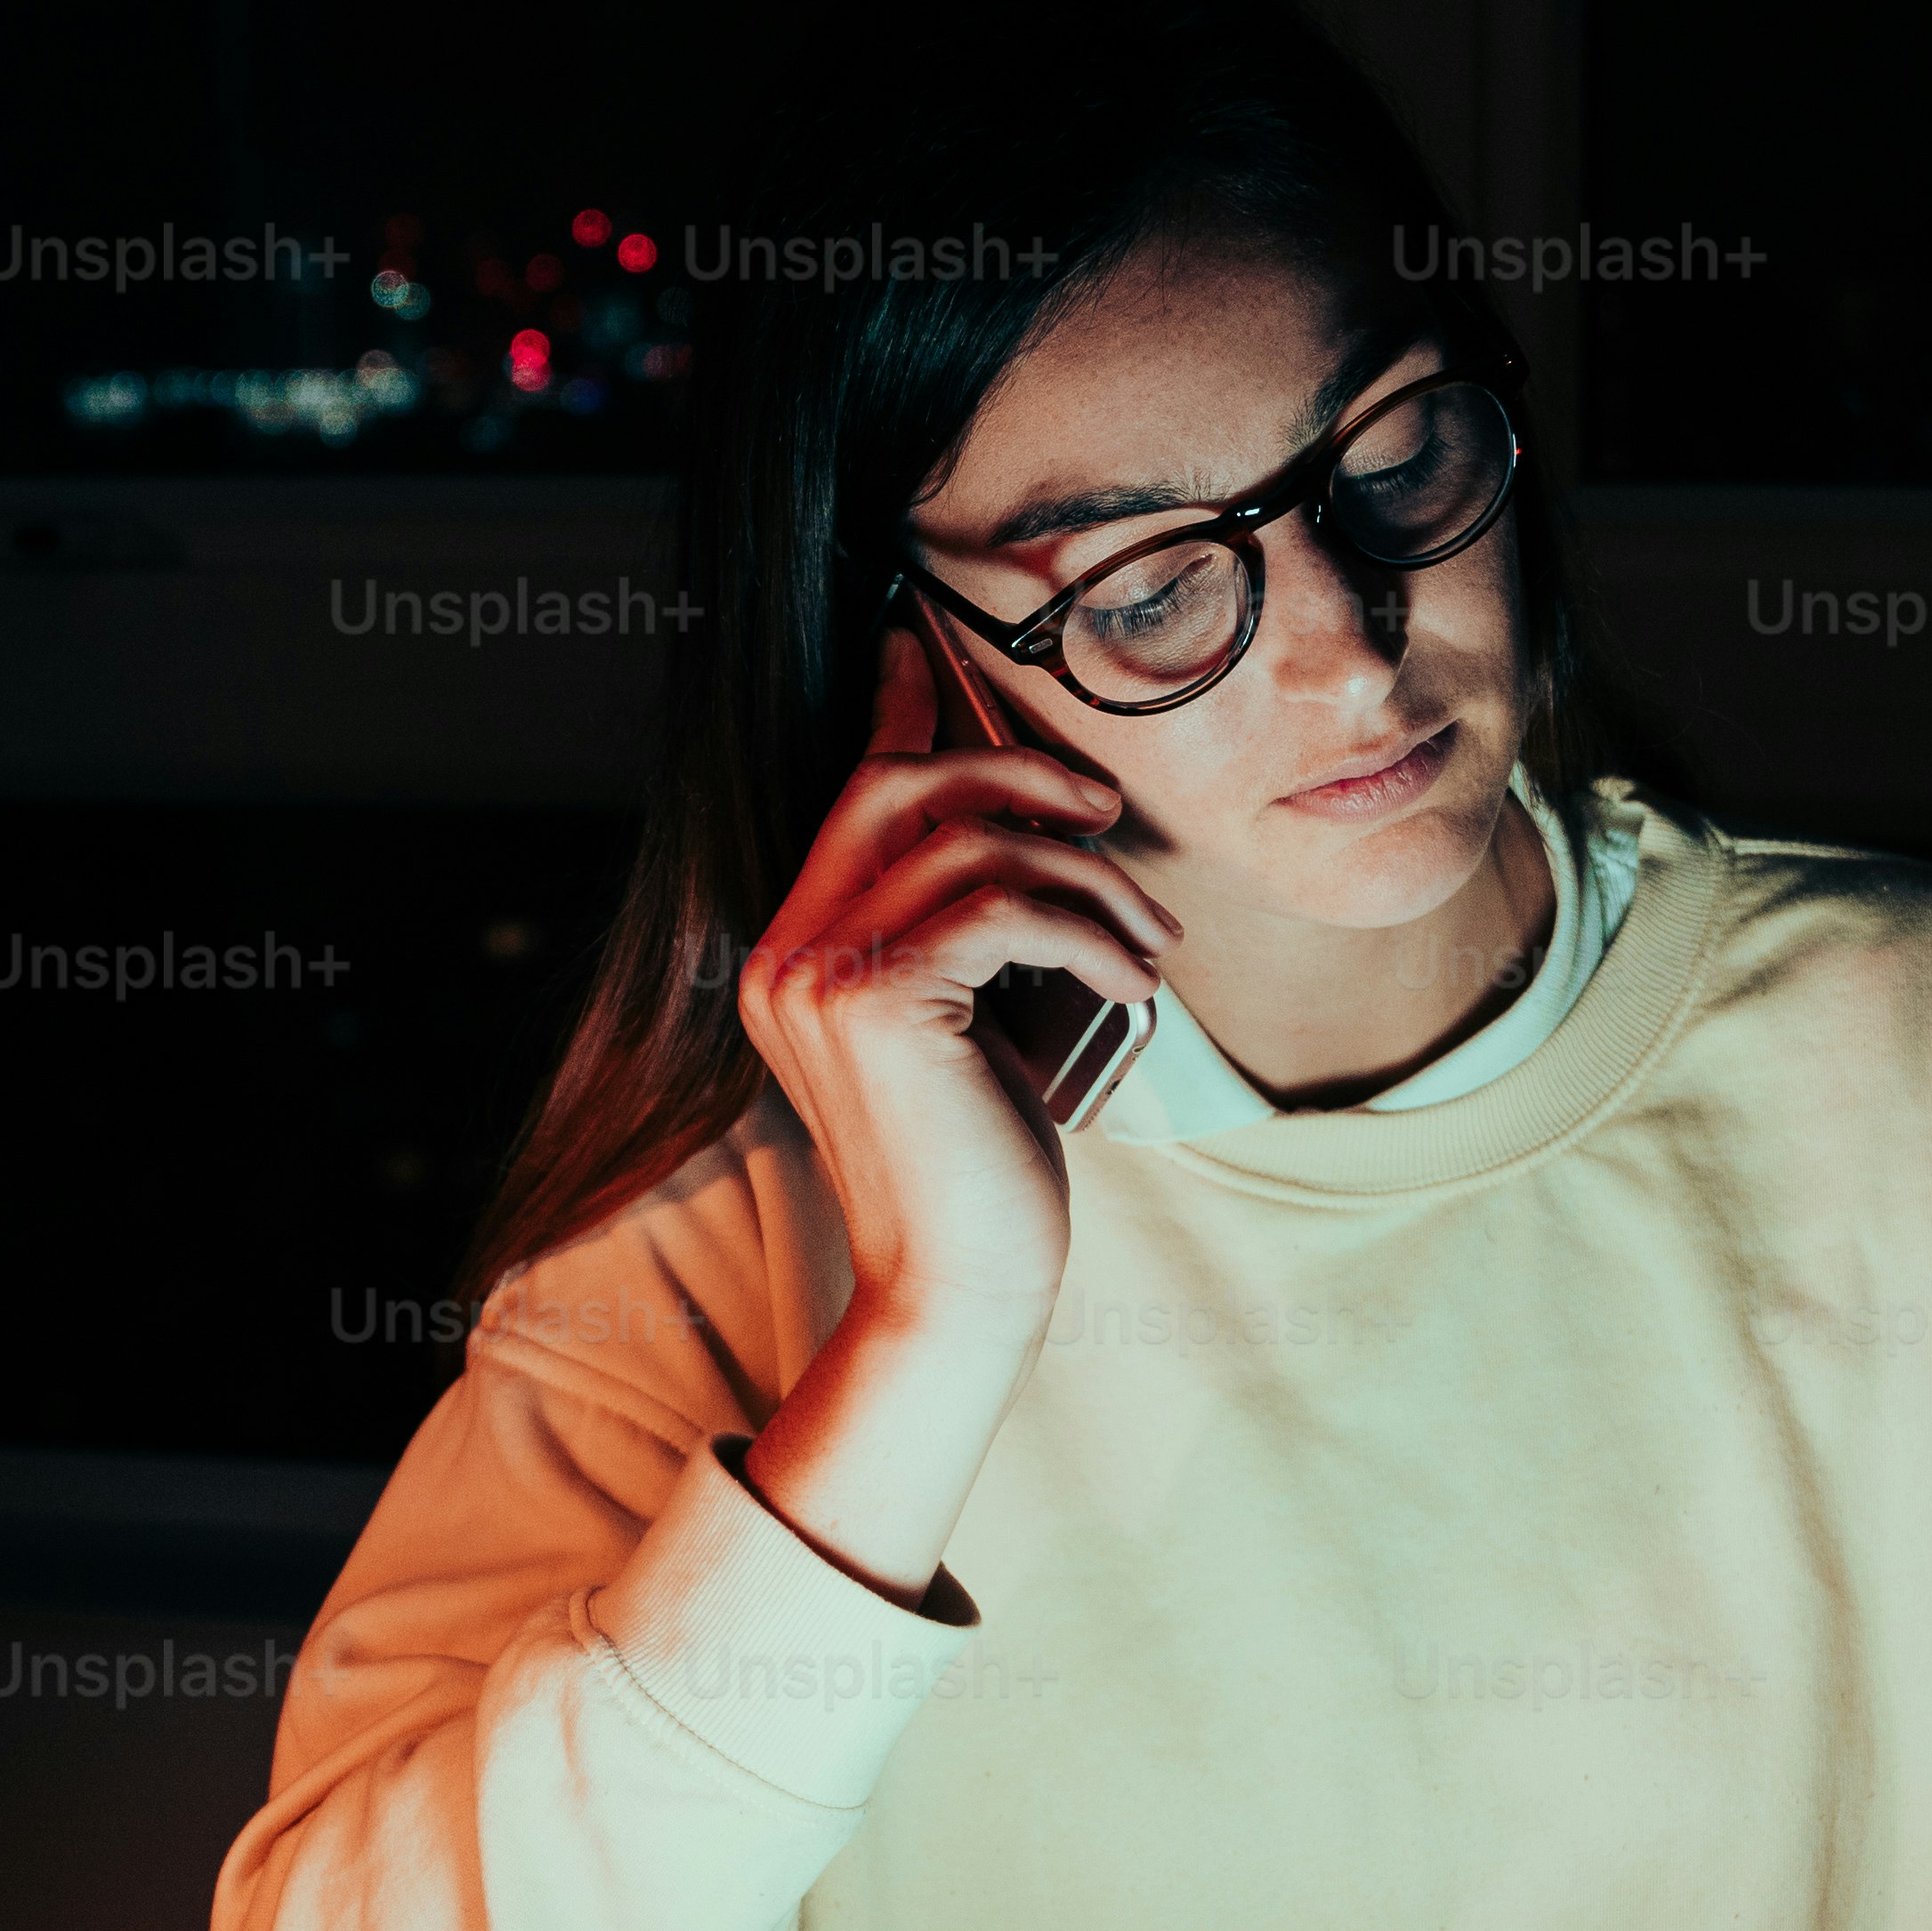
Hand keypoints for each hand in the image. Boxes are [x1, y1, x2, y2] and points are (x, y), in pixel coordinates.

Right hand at [728, 615, 1180, 1599]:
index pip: (850, 794)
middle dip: (1017, 775)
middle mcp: (782, 953)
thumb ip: (957, 927)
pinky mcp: (880, 1002)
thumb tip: (1013, 831)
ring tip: (1149, 939)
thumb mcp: (965, 1023)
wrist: (961, 1287)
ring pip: (975, 847)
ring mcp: (817, 976)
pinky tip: (1136, 980)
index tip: (924, 643)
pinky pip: (1007, 907)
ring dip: (1090, 878)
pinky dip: (1092, 930)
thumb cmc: (979, 1163)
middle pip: (902, 787)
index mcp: (788, 953)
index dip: (896, 710)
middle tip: (1107, 814)